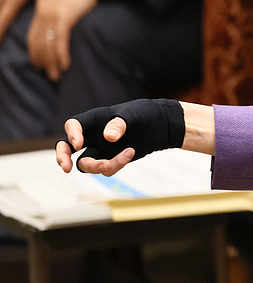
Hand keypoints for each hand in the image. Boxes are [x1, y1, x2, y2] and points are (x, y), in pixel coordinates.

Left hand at [27, 0, 97, 80]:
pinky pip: (60, 41)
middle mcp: (44, 13)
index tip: (38, 64)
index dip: (35, 52)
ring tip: (57, 75)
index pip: (33, 35)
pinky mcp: (64, 18)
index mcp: (43, 9)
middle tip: (50, 74)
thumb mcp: (67, 0)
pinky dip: (61, 55)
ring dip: (52, 62)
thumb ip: (62, 12)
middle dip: (43, 61)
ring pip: (47, 45)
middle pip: (38, 43)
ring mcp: (52, 15)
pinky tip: (65, 64)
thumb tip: (65, 26)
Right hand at [55, 99, 185, 173]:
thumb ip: (120, 124)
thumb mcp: (134, 115)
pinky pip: (105, 169)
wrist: (160, 125)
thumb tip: (108, 137)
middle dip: (63, 157)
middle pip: (67, 147)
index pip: (74, 125)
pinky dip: (115, 165)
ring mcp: (100, 149)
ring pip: (85, 163)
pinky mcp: (111, 159)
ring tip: (109, 165)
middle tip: (65, 168)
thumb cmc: (144, 114)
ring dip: (96, 167)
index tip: (78, 144)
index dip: (72, 135)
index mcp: (95, 119)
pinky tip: (130, 153)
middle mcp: (93, 135)